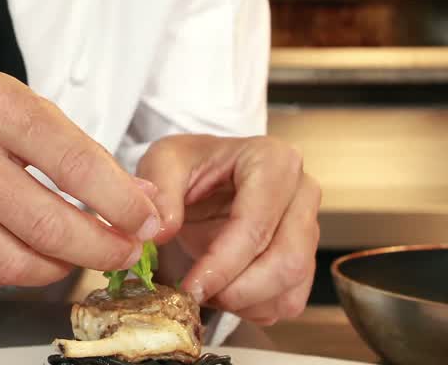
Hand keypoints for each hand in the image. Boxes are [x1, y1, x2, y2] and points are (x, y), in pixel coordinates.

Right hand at [0, 64, 160, 287]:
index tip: (148, 219)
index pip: (73, 164)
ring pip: (18, 262)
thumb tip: (139, 197)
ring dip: (65, 267)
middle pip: (47, 224)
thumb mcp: (15, 99)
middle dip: (103, 247)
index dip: (122, 202)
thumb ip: (76, 148)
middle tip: (127, 249)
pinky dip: (25, 269)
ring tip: (81, 251)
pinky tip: (37, 251)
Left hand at [137, 134, 321, 324]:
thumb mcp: (163, 162)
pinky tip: (222, 293)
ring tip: (204, 292)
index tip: (191, 286)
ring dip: (244, 302)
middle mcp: (301, 192)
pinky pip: (289, 300)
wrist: (204, 176)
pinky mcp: (305, 257)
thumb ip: (160, 192)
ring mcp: (308, 226)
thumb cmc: (189, 164)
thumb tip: (160, 231)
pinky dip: (254, 308)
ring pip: (291, 285)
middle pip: (286, 260)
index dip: (223, 263)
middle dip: (237, 290)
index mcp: (273, 160)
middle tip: (196, 296)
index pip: (255, 224)